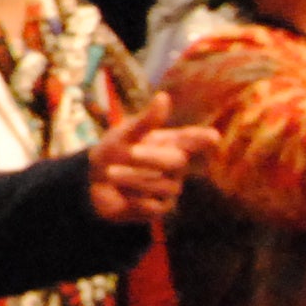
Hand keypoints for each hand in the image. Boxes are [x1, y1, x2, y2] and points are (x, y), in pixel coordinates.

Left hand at [85, 91, 215, 223]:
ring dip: (133, 178)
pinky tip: (122, 194)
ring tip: (111, 173)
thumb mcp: (123, 135)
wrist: (92, 183)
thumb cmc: (112, 153)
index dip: (201, 138)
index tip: (212, 137)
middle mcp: (174, 166)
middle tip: (130, 151)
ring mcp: (170, 187)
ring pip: (163, 185)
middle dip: (152, 157)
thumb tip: (163, 97)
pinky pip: (153, 206)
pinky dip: (132, 199)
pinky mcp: (161, 208)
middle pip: (177, 161)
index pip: (191, 140)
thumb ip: (145, 121)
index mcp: (168, 143)